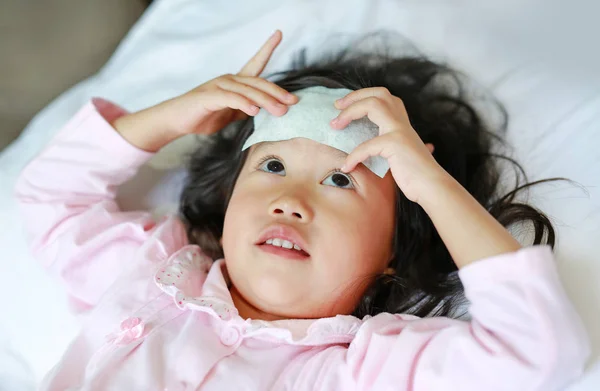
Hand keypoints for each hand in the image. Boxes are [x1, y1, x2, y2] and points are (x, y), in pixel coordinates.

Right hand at [114, 30, 297, 151]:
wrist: (177, 120)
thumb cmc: (204, 115)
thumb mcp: (231, 113)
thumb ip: (246, 108)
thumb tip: (263, 110)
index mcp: (235, 82)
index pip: (255, 63)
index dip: (267, 48)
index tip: (279, 33)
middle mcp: (228, 80)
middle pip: (258, 82)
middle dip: (277, 92)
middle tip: (292, 102)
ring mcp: (218, 86)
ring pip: (247, 91)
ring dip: (265, 101)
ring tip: (279, 111)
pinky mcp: (209, 96)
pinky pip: (231, 99)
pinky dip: (244, 104)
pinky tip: (254, 111)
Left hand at [330, 87, 444, 203]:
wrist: (432, 186)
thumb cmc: (414, 174)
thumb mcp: (399, 153)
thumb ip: (387, 143)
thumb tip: (369, 144)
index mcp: (402, 122)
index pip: (382, 96)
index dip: (362, 96)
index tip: (343, 106)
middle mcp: (401, 122)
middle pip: (378, 94)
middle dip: (354, 96)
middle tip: (337, 106)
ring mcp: (399, 130)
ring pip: (373, 105)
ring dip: (349, 112)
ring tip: (335, 125)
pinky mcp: (395, 144)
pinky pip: (366, 145)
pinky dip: (353, 156)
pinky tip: (346, 166)